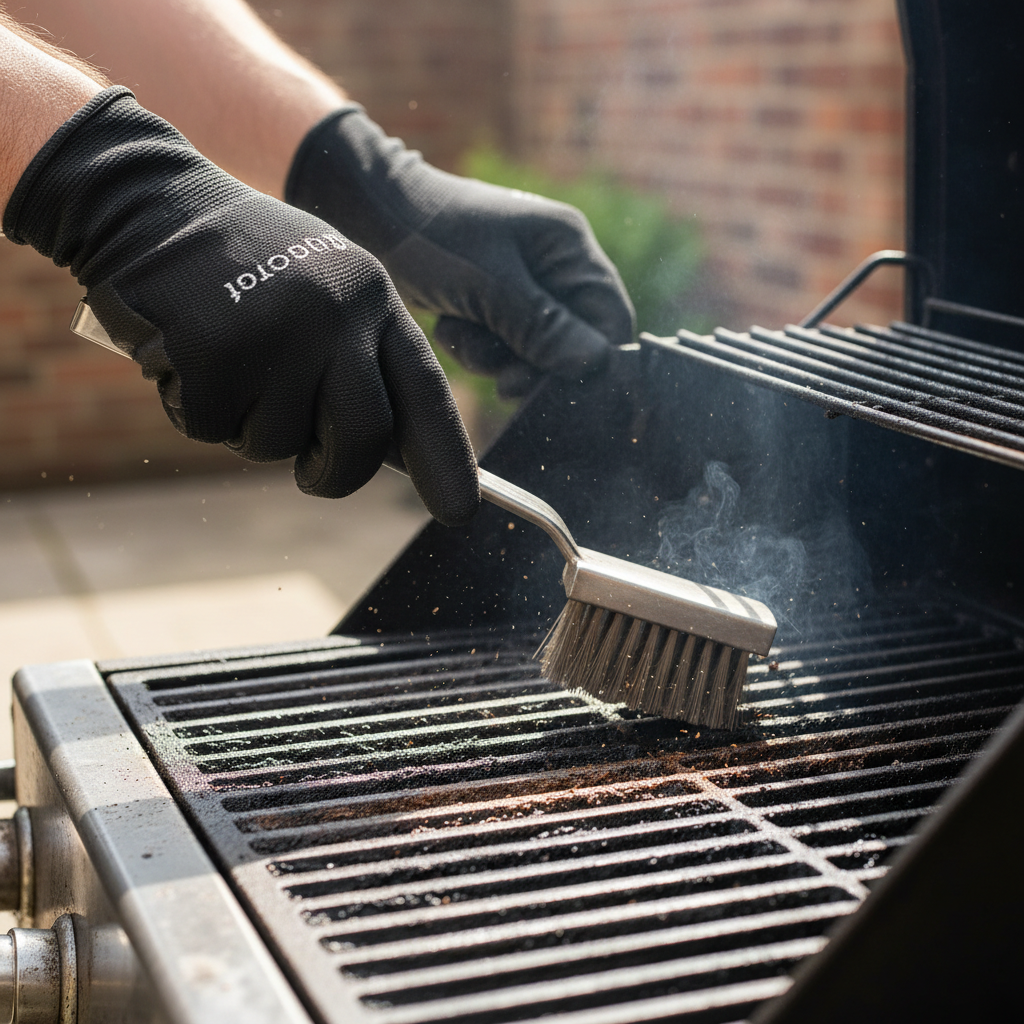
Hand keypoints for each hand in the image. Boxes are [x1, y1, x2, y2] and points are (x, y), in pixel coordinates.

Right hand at [3, 88, 478, 525]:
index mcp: (371, 296)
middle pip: (361, 440)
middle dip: (335, 475)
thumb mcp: (323, 291)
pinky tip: (184, 353)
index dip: (446, 459)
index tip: (461, 511)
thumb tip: (396, 454)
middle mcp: (335, 313)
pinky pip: (210, 428)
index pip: (424, 390)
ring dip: (246, 426)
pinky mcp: (212, 352)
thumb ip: (362, 361)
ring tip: (225, 360)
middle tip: (312, 475)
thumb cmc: (245, 264)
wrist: (146, 201)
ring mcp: (276, 332)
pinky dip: (193, 408)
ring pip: (275, 443)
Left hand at [286, 109, 635, 396]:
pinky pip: (502, 345)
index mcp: (570, 247)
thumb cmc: (431, 237)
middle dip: (532, 364)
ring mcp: (525, 285)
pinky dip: (477, 347)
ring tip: (462, 336)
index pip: (610, 320)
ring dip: (497, 357)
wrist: (368, 212)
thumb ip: (542, 326)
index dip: (592, 362)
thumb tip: (595, 365)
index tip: (558, 390)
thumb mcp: (489, 284)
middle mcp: (556, 266)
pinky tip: (450, 327)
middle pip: (572, 342)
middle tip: (501, 379)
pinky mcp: (494, 302)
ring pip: (533, 351)